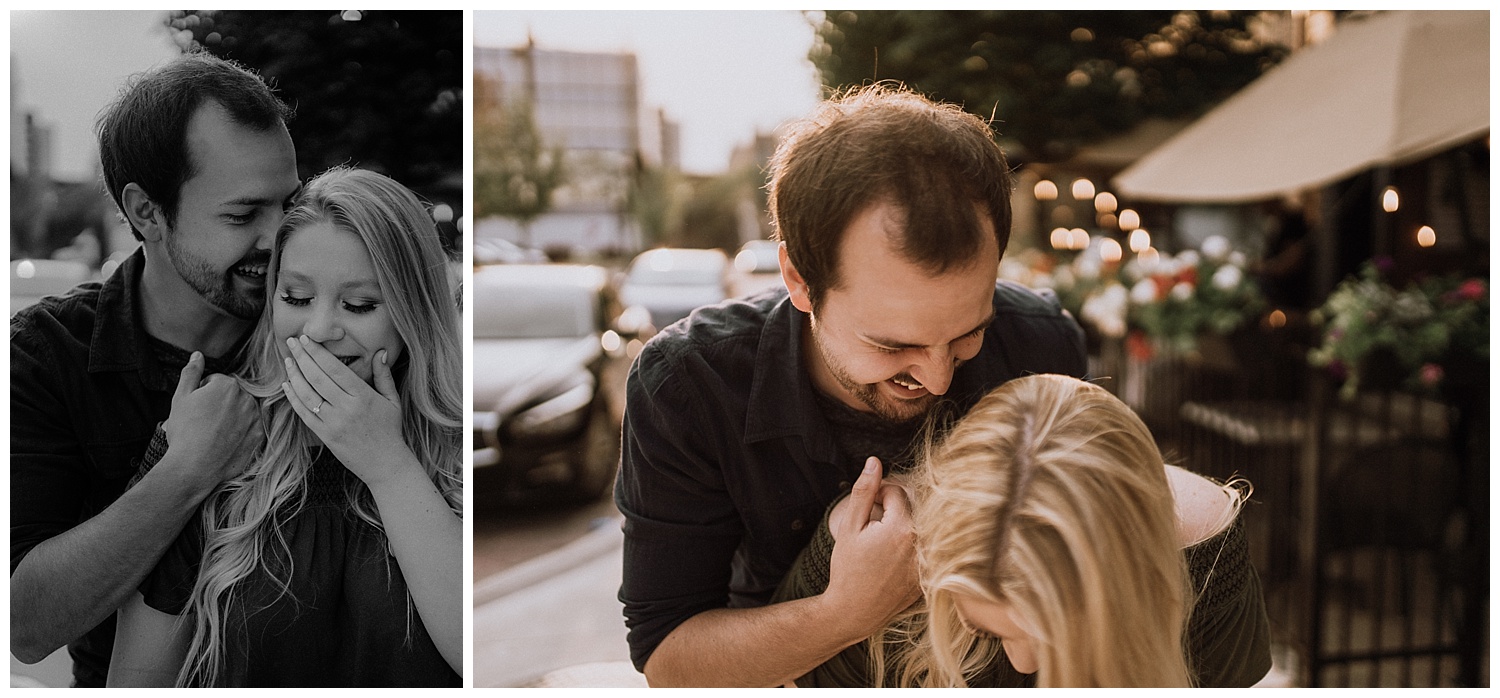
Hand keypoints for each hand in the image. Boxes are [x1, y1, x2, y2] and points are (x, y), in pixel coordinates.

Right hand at [160, 351, 260, 485]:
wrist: (193, 466)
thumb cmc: (184, 430)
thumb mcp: (180, 397)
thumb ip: (191, 373)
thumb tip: (198, 355)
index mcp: (228, 385)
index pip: (216, 382)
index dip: (202, 394)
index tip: (196, 409)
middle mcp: (247, 398)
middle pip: (231, 395)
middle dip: (219, 404)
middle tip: (203, 422)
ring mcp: (255, 418)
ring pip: (242, 411)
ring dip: (231, 417)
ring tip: (213, 433)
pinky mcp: (259, 437)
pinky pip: (249, 428)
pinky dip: (239, 433)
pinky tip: (224, 442)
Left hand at [281, 335, 410, 486]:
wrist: (385, 464)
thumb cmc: (390, 430)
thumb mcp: (392, 400)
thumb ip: (384, 376)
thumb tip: (380, 352)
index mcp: (363, 396)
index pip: (334, 369)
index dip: (317, 352)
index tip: (306, 339)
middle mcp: (346, 408)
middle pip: (317, 378)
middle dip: (302, 357)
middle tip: (292, 342)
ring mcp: (333, 423)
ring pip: (307, 394)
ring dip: (295, 375)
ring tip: (288, 360)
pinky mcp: (325, 435)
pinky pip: (304, 414)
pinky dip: (294, 398)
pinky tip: (287, 385)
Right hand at [823, 457, 919, 635]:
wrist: (854, 612)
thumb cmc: (848, 569)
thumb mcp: (850, 526)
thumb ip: (864, 492)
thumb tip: (874, 461)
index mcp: (902, 526)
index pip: (897, 491)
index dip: (878, 496)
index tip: (867, 511)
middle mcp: (922, 542)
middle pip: (912, 507)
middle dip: (893, 509)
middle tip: (873, 527)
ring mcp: (929, 560)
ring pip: (921, 526)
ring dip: (904, 527)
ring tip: (883, 544)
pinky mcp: (931, 574)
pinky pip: (926, 548)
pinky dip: (912, 547)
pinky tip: (893, 561)